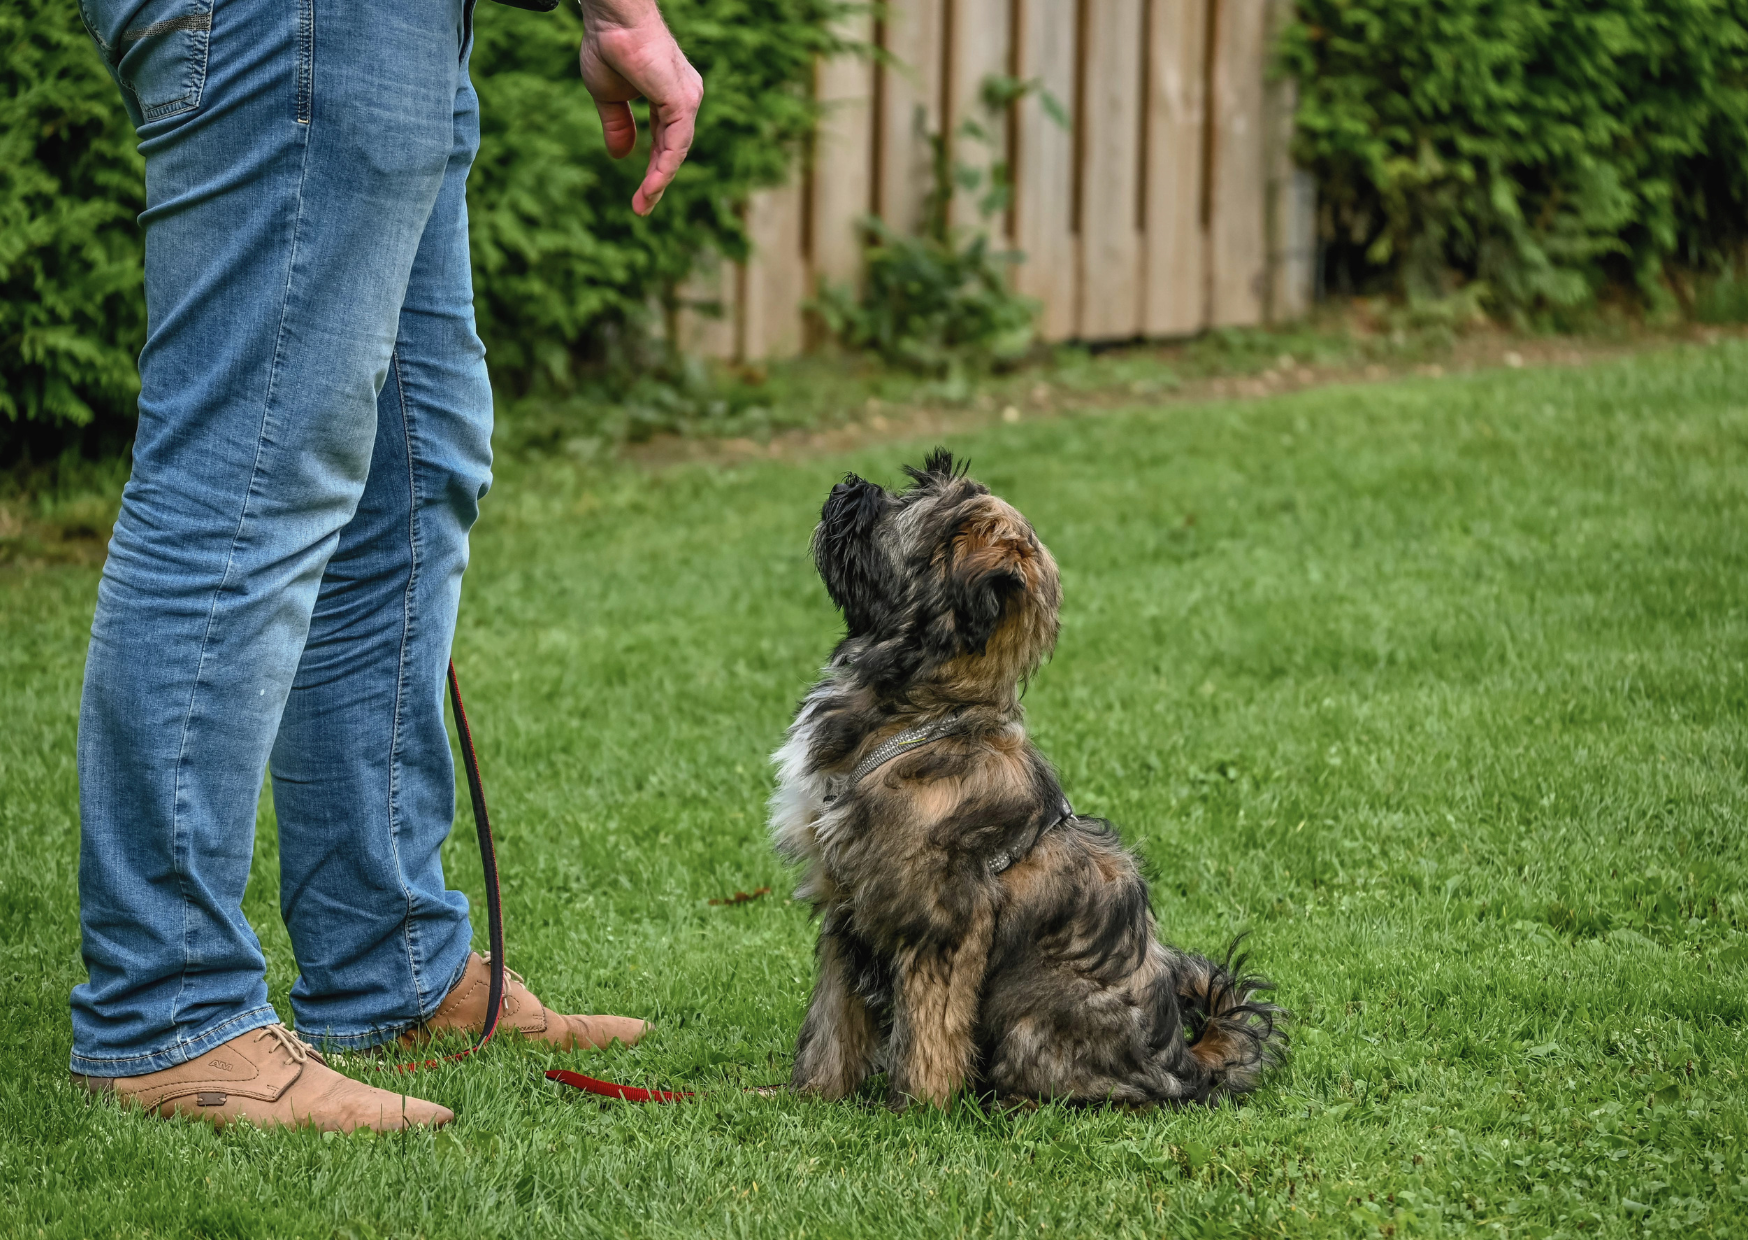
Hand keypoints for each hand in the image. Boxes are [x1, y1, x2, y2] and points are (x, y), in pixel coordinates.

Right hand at [577, 0, 702, 215]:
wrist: (611, 20)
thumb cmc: (609, 47)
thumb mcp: (609, 97)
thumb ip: (618, 126)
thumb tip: (622, 157)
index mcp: (671, 97)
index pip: (666, 141)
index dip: (654, 168)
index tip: (640, 196)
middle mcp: (685, 99)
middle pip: (674, 150)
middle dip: (657, 181)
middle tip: (641, 208)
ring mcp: (687, 99)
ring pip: (677, 151)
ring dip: (660, 181)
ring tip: (643, 204)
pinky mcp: (682, 101)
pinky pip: (676, 144)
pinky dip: (665, 167)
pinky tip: (653, 186)